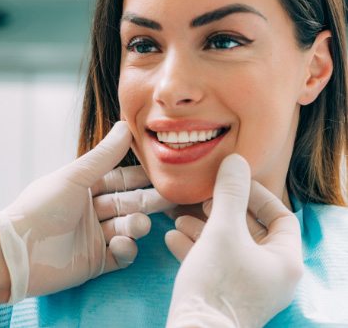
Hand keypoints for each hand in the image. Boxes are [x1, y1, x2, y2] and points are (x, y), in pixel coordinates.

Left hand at [0, 121, 171, 303]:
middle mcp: (90, 211)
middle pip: (128, 204)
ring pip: (127, 228)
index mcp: (83, 188)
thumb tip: (126, 126)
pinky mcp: (95, 262)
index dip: (140, 176)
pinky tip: (122, 244)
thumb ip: (103, 156)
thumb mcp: (74, 177)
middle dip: (148, 201)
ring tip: (137, 225)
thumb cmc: (40, 208)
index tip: (163, 171)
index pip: (119, 179)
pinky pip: (120, 255)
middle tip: (171, 198)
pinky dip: (126, 249)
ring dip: (136, 225)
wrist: (17, 251)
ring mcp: (93, 238)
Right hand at [166, 154, 302, 327]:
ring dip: (204, 228)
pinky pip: (215, 264)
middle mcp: (271, 275)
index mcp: (284, 260)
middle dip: (222, 211)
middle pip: (251, 231)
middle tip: (202, 199)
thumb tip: (235, 161)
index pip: (281, 217)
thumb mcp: (222, 230)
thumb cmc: (217, 282)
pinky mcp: (225, 296)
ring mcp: (248, 287)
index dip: (257, 195)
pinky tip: (172, 237)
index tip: (231, 183)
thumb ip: (229, 193)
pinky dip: (196, 248)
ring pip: (229, 247)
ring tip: (179, 217)